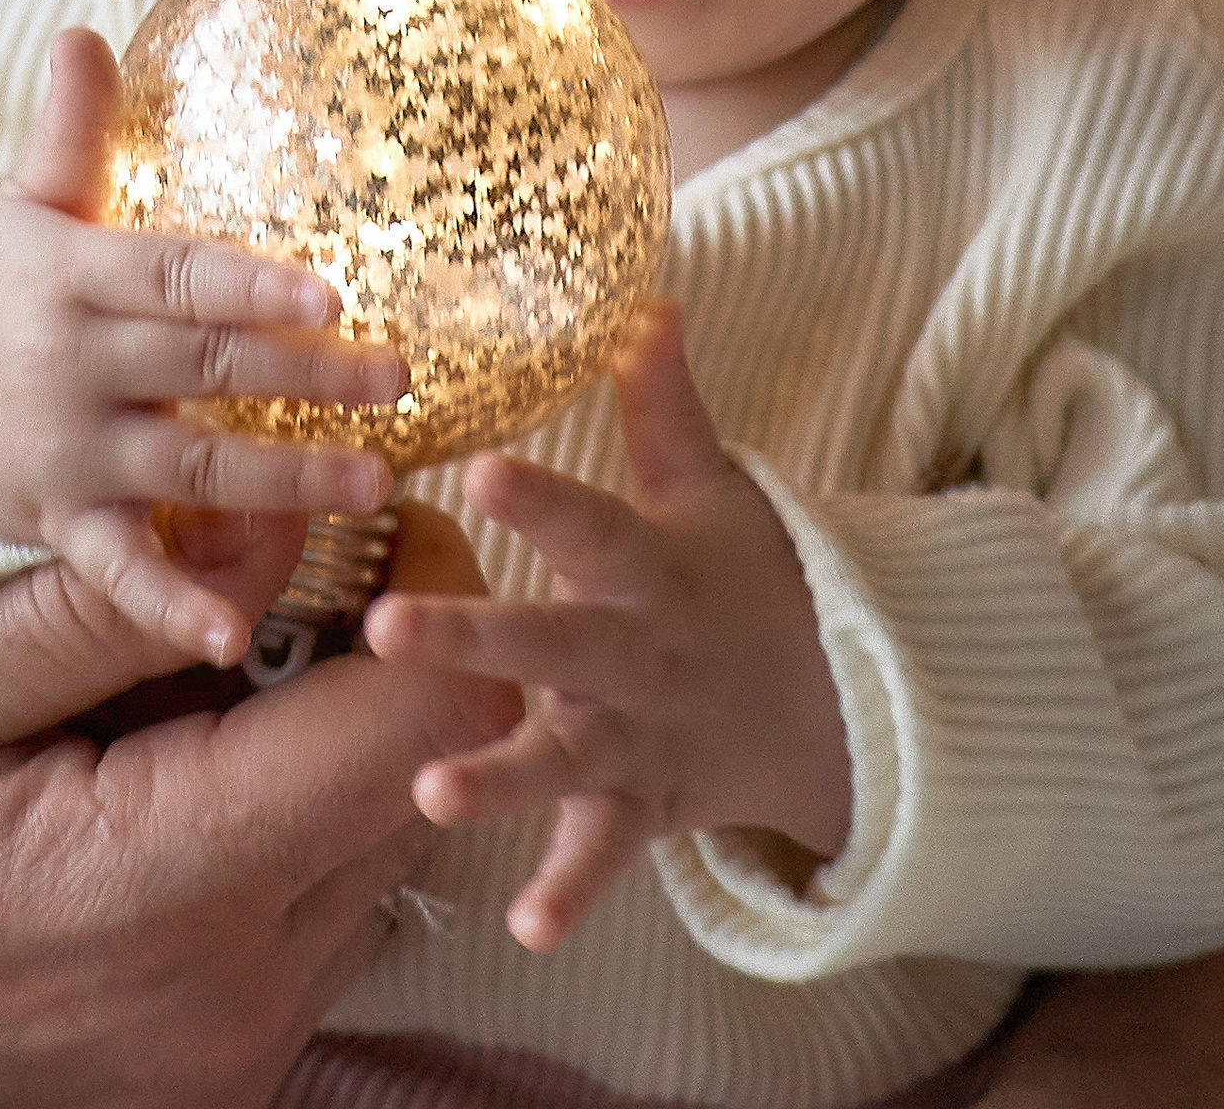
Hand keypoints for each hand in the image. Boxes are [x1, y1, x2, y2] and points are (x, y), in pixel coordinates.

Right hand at [0, 26, 408, 665]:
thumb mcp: (19, 206)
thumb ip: (69, 131)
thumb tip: (83, 31)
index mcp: (70, 276)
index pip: (176, 277)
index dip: (253, 288)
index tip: (335, 295)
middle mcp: (71, 367)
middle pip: (203, 371)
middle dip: (304, 379)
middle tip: (400, 382)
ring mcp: (67, 454)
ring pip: (189, 470)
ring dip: (284, 482)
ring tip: (376, 484)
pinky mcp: (59, 524)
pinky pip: (119, 573)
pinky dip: (172, 607)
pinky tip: (236, 637)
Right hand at [0, 503, 517, 1108]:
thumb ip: (99, 615)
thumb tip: (269, 526)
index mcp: (151, 889)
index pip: (402, 731)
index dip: (421, 604)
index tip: (389, 513)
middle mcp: (214, 1003)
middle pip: (409, 794)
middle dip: (381, 661)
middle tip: (301, 558)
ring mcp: (203, 1059)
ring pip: (368, 857)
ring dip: (327, 744)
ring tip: (214, 658)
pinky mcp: (181, 1075)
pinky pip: (302, 923)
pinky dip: (276, 823)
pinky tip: (174, 761)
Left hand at [364, 303, 849, 951]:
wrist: (838, 701)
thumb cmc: (741, 575)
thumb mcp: (710, 486)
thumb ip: (663, 401)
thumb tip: (643, 295)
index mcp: (644, 566)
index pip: (587, 522)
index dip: (537, 496)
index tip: (477, 465)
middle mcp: (634, 653)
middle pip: (549, 642)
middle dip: (471, 639)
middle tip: (385, 627)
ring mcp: (639, 738)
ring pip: (560, 759)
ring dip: (498, 777)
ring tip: (429, 793)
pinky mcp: (644, 808)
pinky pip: (604, 856)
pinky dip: (571, 891)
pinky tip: (525, 928)